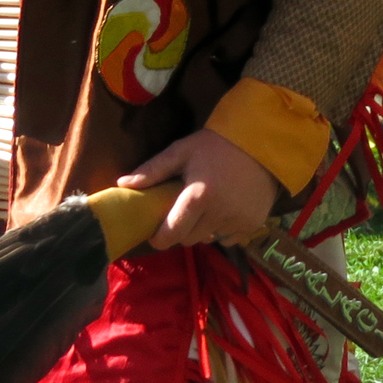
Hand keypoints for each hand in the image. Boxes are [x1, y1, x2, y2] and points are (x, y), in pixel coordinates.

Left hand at [119, 128, 276, 250]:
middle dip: (181, 230)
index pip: (171, 233)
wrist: (260, 143)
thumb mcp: (181, 151)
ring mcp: (238, 221)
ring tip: (205, 210)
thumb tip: (122, 184)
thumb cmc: (215, 145)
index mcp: (197, 197)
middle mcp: (218, 214)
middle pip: (189, 239)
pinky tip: (224, 211)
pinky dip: (223, 230)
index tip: (155, 234)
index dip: (160, 238)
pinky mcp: (253, 224)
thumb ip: (152, 170)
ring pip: (209, 240)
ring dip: (202, 230)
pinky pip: (229, 239)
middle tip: (181, 213)